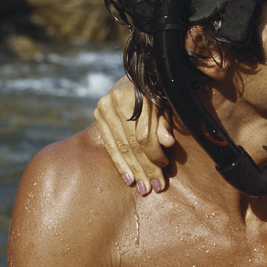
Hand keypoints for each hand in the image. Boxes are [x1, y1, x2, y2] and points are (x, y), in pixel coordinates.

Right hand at [94, 76, 175, 194]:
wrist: (136, 78)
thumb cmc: (158, 95)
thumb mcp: (167, 107)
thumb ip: (165, 124)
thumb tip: (168, 143)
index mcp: (139, 94)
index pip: (144, 134)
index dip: (154, 153)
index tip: (164, 167)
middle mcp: (117, 99)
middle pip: (132, 142)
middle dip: (145, 167)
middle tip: (154, 187)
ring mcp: (105, 107)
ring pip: (121, 146)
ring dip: (133, 170)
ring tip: (143, 188)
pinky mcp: (98, 114)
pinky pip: (110, 144)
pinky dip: (120, 163)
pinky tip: (128, 178)